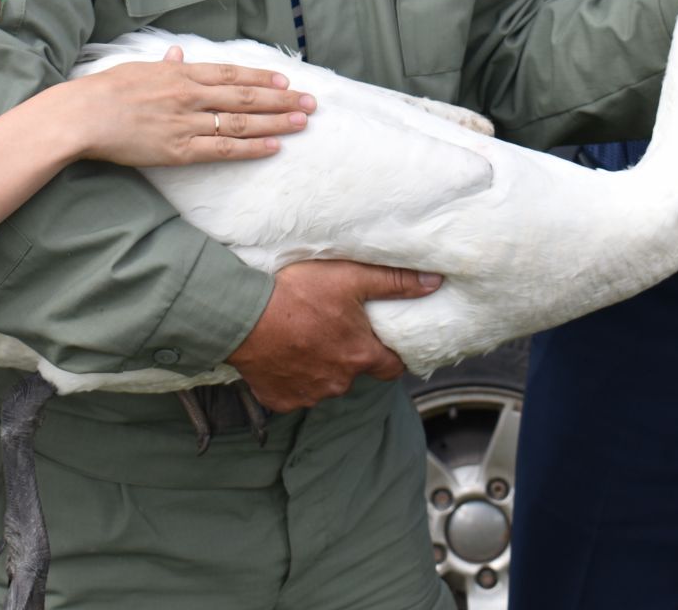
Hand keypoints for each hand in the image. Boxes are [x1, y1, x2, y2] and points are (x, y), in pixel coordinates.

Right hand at [62, 46, 313, 167]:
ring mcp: (187, 122)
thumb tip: (179, 51)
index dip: (261, 76)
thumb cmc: (105, 90)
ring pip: (241, 122)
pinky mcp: (180, 149)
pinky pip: (223, 149)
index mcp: (181, 72)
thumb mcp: (138, 67)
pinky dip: (251, 148)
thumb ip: (165, 63)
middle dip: (281, 99)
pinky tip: (274, 146)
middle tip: (310, 101)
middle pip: (246, 95)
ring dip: (275, 121)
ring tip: (302, 121)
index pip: (231, 73)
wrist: (82, 115)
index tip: (285, 79)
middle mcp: (190, 94)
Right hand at [227, 260, 441, 412]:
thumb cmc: (296, 294)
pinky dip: (291, 377)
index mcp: (360, 355)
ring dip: (319, 366)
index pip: (392, 367)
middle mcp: (338, 382)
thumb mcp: (350, 278)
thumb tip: (434, 283)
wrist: (243, 317)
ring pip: (323, 383)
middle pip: (354, 373)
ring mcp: (308, 394)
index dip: (390, 355)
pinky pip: (293, 392)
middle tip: (331, 328)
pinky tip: (282, 354)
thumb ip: (394, 282)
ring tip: (302, 338)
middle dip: (347, 354)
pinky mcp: (280, 400)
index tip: (382, 342)